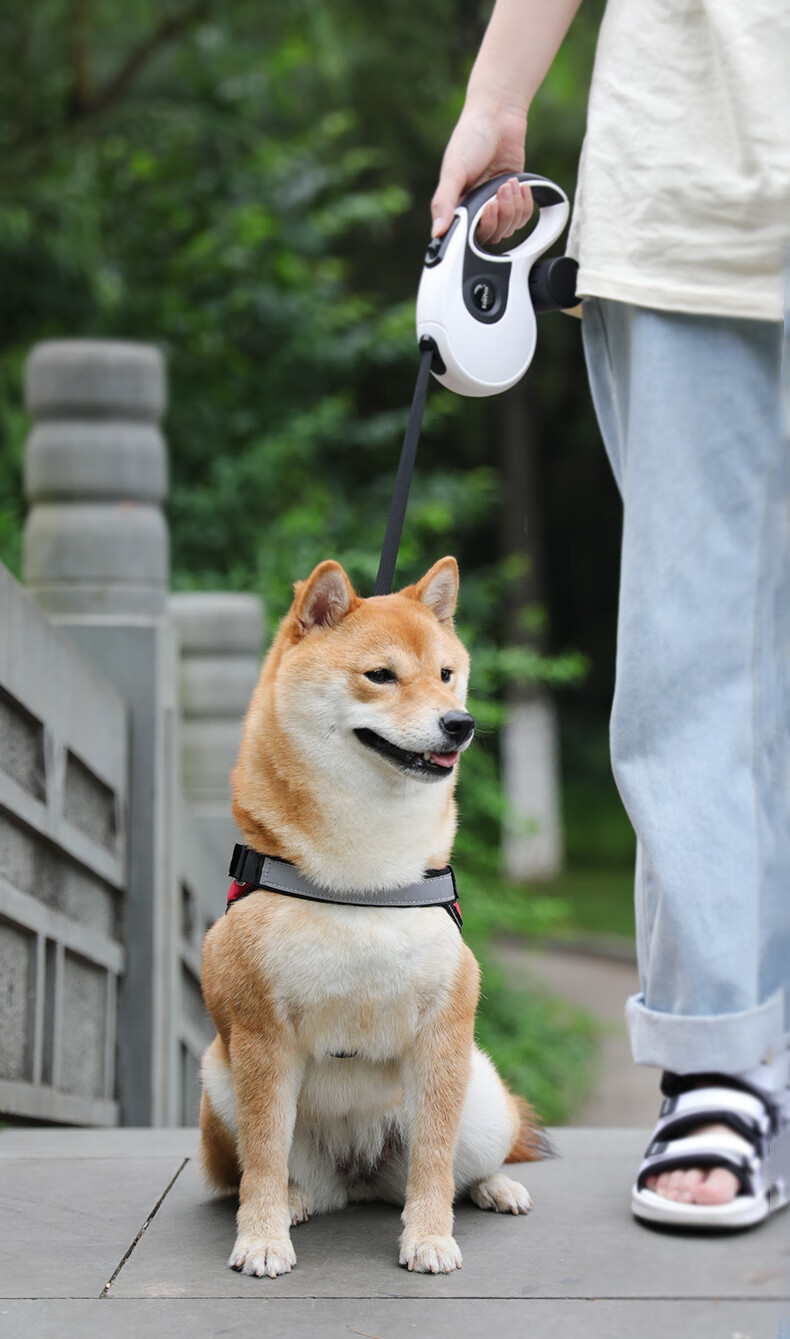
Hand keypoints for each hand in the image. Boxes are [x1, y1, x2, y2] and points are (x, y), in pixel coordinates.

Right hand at [430, 101, 532, 245]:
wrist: (498, 117)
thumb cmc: (470, 139)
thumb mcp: (453, 171)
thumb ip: (443, 202)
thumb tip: (436, 233)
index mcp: (456, 206)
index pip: (467, 237)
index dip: (481, 227)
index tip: (486, 208)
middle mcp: (474, 209)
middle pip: (491, 235)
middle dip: (501, 214)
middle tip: (500, 189)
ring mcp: (495, 205)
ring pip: (508, 229)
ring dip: (514, 207)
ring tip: (509, 183)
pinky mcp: (512, 199)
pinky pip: (522, 218)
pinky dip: (525, 205)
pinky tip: (521, 187)